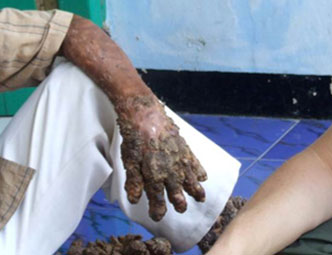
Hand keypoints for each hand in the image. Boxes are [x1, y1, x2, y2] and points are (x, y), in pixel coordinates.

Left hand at [117, 96, 207, 220]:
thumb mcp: (129, 161)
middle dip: (180, 204)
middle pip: (178, 195)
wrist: (145, 114)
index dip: (157, 211)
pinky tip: (202, 176)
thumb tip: (135, 200)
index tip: (156, 216)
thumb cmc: (134, 137)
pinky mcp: (185, 148)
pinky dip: (200, 171)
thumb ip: (134, 182)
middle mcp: (170, 172)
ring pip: (191, 181)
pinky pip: (196, 164)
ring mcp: (180, 161)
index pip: (158, 202)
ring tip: (200, 197)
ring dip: (196, 191)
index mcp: (154, 177)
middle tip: (181, 208)